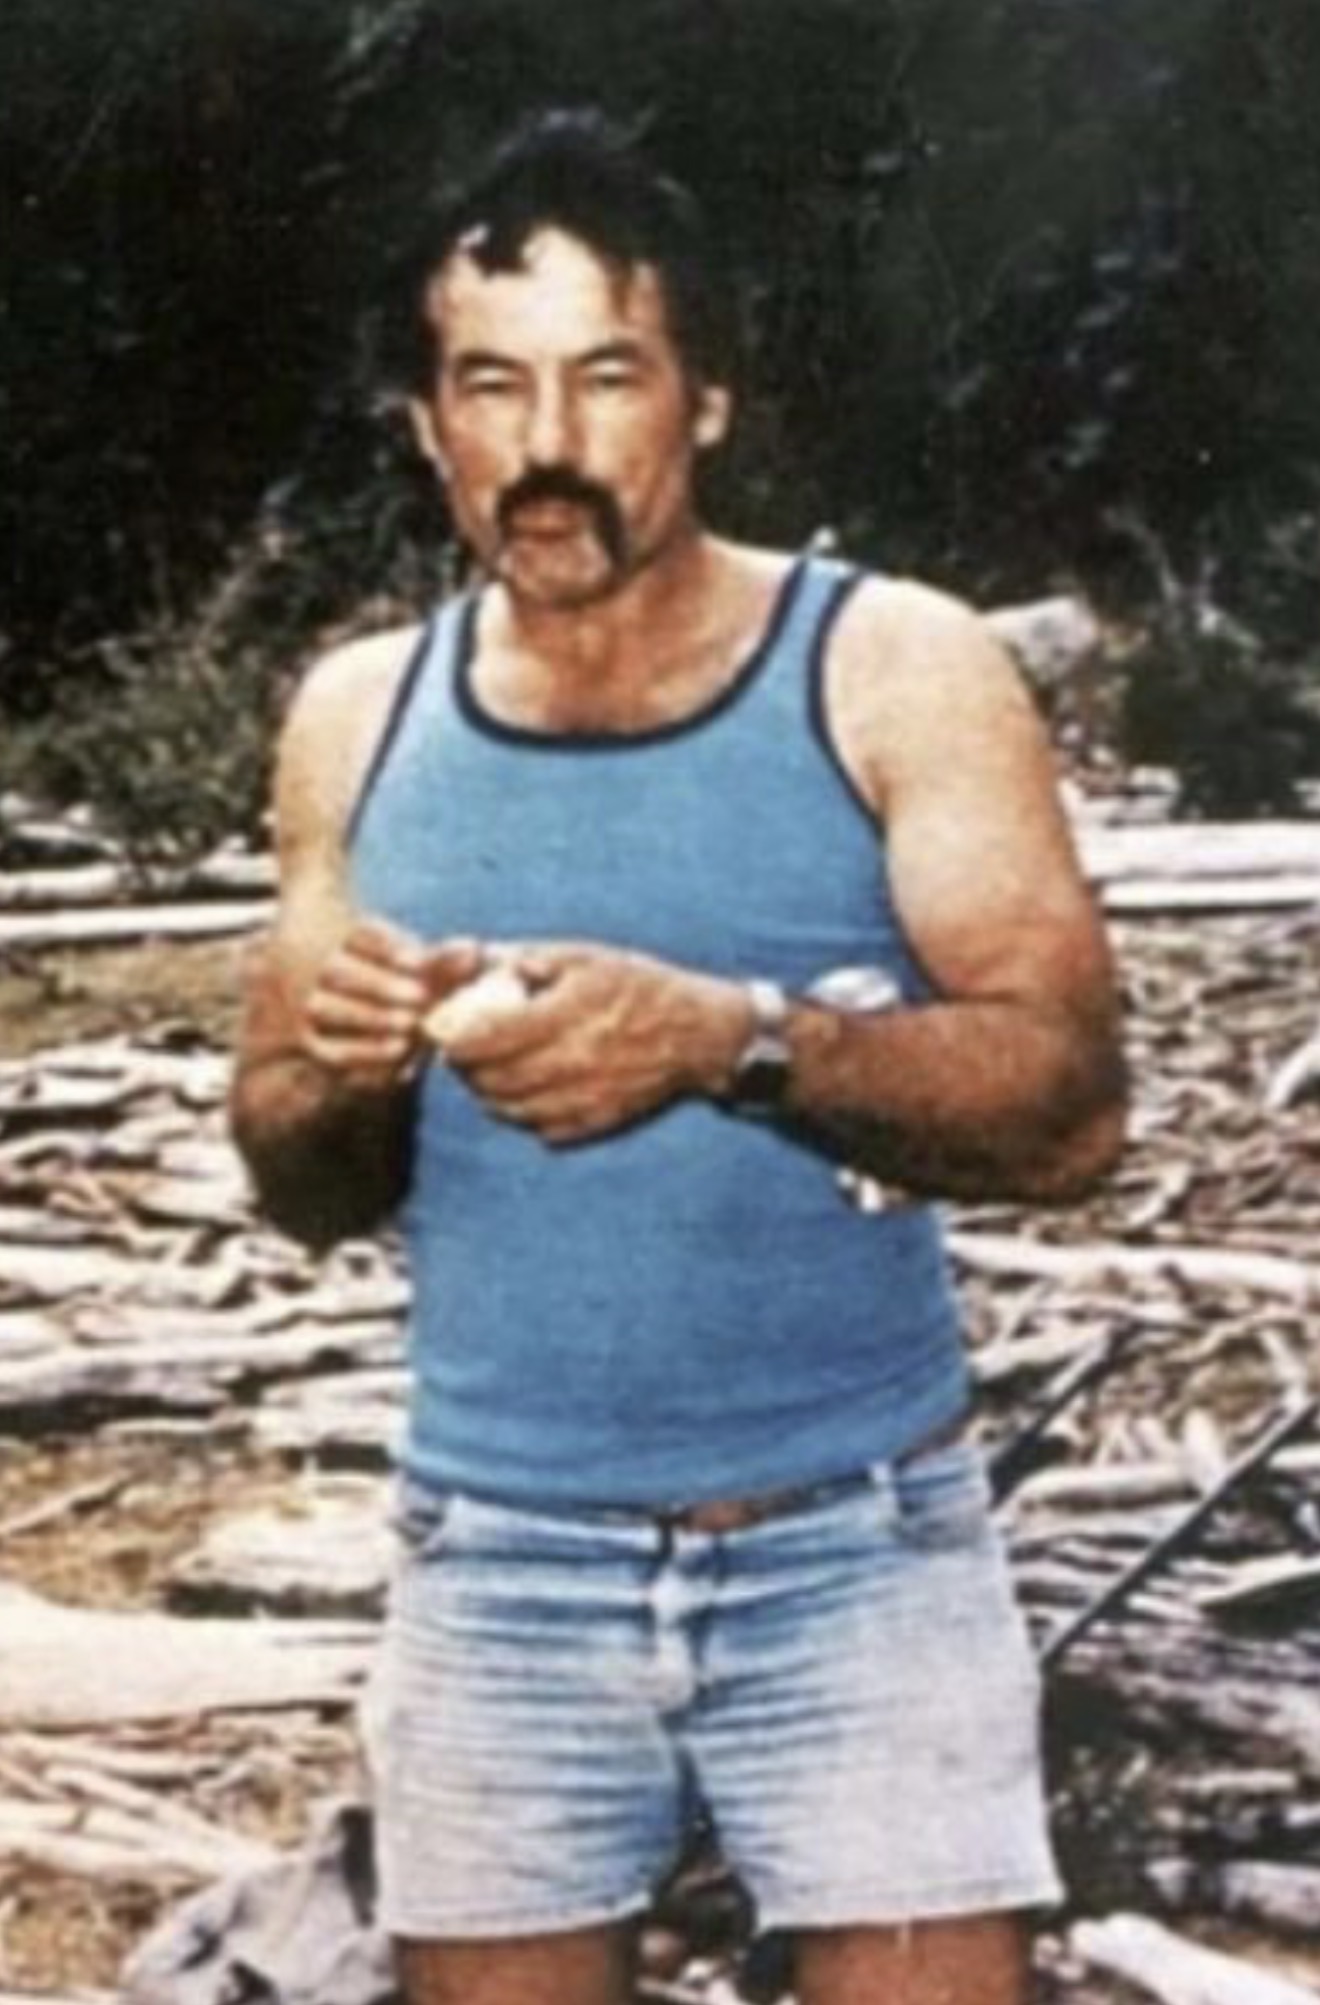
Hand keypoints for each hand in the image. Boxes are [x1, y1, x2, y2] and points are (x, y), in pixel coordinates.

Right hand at [301, 920, 483, 1089]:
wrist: (386, 1037)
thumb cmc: (413, 995)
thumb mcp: (430, 977)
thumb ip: (446, 964)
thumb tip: (471, 951)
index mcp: (355, 943)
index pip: (361, 935)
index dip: (388, 947)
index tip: (420, 963)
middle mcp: (327, 972)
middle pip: (338, 970)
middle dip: (380, 985)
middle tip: (420, 998)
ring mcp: (316, 1008)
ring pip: (327, 1009)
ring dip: (370, 1018)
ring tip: (410, 1027)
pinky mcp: (317, 1047)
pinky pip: (330, 1051)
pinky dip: (364, 1055)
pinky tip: (398, 1056)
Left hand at [437, 942, 748, 1143]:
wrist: (697, 1035)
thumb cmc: (638, 987)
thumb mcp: (584, 957)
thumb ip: (526, 959)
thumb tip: (474, 963)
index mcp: (564, 1013)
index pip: (483, 1039)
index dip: (454, 1038)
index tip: (447, 1027)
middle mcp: (571, 1061)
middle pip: (488, 1078)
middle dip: (465, 1065)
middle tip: (463, 1049)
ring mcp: (582, 1098)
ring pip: (507, 1108)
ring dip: (488, 1090)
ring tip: (490, 1069)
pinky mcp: (594, 1123)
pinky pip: (537, 1128)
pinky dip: (522, 1112)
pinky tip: (528, 1090)